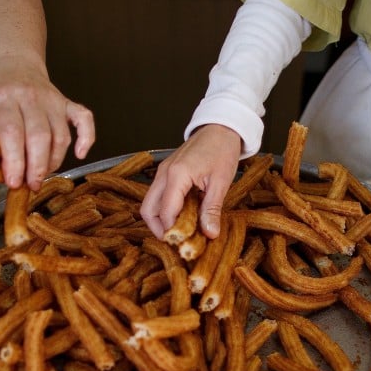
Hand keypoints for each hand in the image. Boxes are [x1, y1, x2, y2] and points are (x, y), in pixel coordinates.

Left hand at [0, 53, 94, 190]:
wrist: (13, 62)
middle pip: (40, 137)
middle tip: (32, 185)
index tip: (14, 183)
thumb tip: (5, 174)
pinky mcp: (67, 103)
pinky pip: (85, 120)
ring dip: (54, 161)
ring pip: (61, 136)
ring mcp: (53, 99)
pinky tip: (79, 154)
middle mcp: (30, 96)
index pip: (12, 133)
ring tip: (42, 174)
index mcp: (3, 98)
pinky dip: (87, 138)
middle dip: (37, 167)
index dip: (14, 161)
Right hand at [140, 124, 242, 239]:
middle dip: (158, 229)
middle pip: (148, 210)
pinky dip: (165, 209)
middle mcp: (164, 174)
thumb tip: (209, 233)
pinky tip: (182, 215)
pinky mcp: (166, 172)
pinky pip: (158, 195)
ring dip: (160, 220)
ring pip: (150, 203)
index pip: (166, 212)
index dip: (174, 231)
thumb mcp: (221, 182)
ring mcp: (163, 172)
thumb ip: (212, 209)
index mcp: (177, 175)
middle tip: (176, 240)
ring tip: (179, 230)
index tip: (186, 243)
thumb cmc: (222, 150)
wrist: (220, 127)